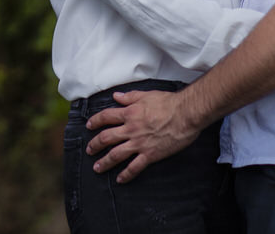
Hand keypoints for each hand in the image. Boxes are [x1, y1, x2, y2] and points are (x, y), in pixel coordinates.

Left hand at [83, 89, 199, 183]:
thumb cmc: (168, 102)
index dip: (95, 121)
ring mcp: (139, 143)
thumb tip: (116, 96)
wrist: (185, 114)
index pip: (106, 117)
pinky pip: (135, 167)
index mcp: (129, 114)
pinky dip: (126, 174)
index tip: (89, 126)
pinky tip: (120, 179)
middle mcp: (130, 129)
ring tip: (97, 168)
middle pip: (106, 138)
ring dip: (105, 162)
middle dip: (95, 145)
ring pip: (116, 154)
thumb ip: (129, 97)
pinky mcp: (150, 154)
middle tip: (89, 150)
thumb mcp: (146, 95)